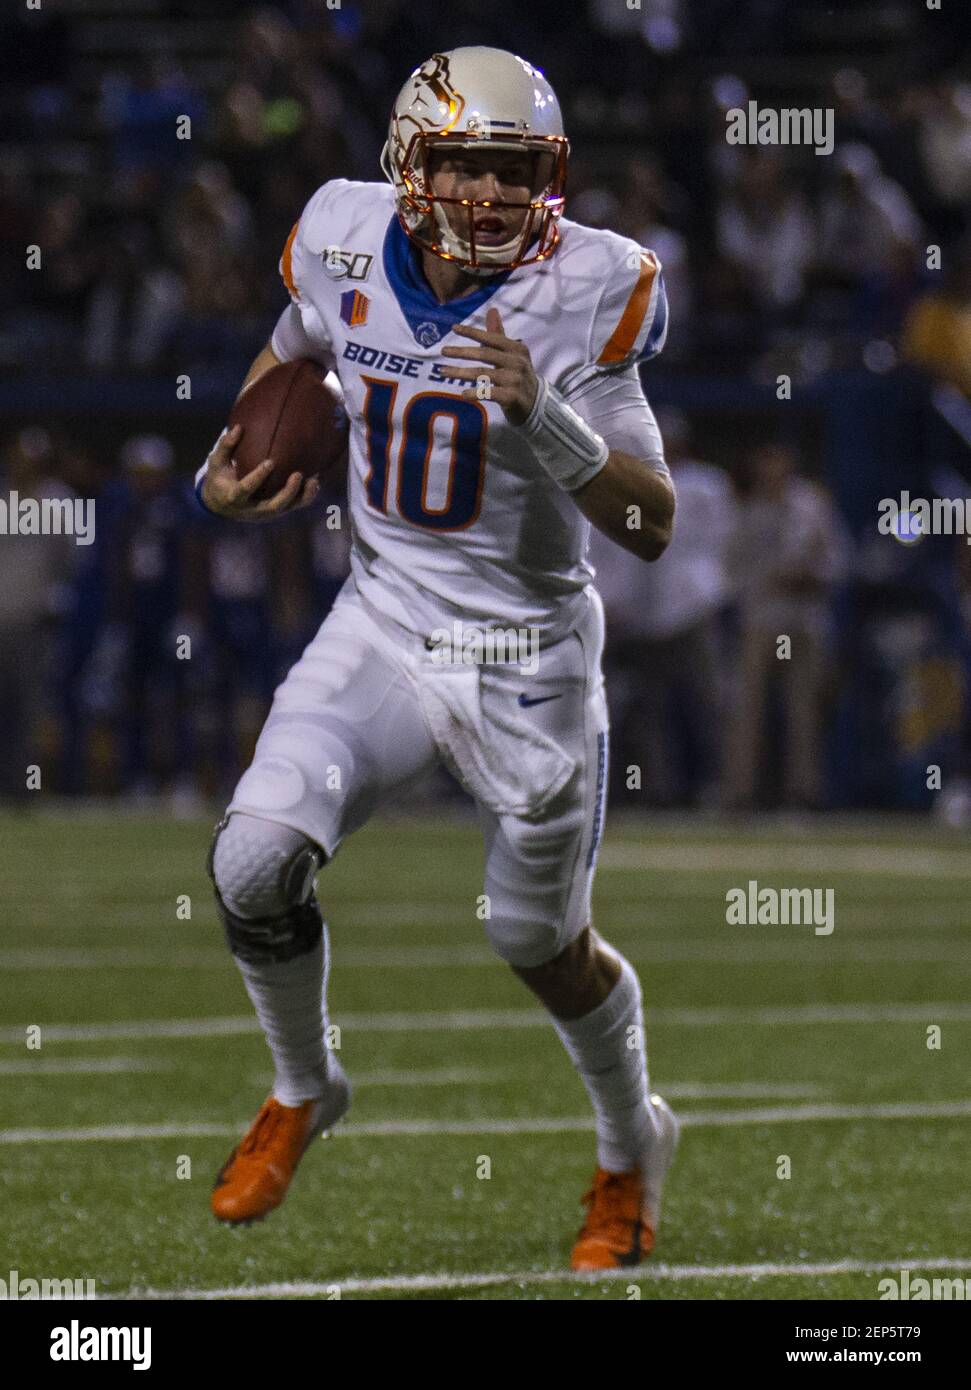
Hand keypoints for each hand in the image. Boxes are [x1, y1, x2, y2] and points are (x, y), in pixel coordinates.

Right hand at [201, 424, 319, 521]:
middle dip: (287, 492)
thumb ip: (226, 446)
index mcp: (234, 497)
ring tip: (315, 479)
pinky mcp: (276, 512)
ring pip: (287, 508)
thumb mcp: (216, 462)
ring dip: (302, 496)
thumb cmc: (219, 477)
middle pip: (273, 506)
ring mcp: (266, 513)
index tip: (270, 462)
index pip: (246, 489)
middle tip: (298, 474)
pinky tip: (316, 481)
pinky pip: (294, 506)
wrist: (222, 504)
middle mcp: (252, 509)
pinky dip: (306, 496)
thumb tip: (238, 427)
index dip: (258, 477)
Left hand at [440, 307, 538, 425]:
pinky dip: (475, 393)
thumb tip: (491, 310)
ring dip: (460, 372)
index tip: (454, 328)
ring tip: (443, 372)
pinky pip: (489, 393)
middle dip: (461, 352)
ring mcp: (515, 380)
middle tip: (443, 351)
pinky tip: (463, 394)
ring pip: (482, 374)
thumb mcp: (512, 354)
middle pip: (484, 354)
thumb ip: (499, 335)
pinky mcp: (512, 397)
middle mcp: (517, 362)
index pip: (491, 338)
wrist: (536, 404)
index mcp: (517, 348)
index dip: (472, 332)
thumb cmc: (518, 376)